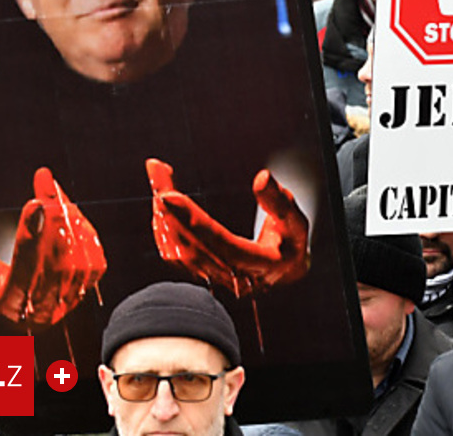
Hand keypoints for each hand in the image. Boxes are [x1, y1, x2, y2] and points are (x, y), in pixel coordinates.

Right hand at [0, 167, 106, 327]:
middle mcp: (46, 296)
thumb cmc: (5, 298)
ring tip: (57, 194)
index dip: (31, 229)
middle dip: (53, 211)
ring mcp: (70, 292)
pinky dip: (86, 230)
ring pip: (77, 249)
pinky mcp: (87, 285)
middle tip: (47, 184)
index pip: (26, 259)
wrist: (32, 326)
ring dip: (70, 216)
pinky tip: (74, 214)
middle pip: (56, 248)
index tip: (34, 203)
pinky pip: (93, 254)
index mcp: (16, 295)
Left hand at [147, 158, 309, 295]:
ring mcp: (213, 278)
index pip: (221, 244)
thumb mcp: (296, 221)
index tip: (169, 197)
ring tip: (159, 180)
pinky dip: (163, 228)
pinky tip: (161, 206)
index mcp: (260, 264)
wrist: (282, 271)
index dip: (193, 222)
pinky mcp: (199, 275)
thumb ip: (280, 201)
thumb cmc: (289, 243)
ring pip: (178, 249)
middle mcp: (233, 276)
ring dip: (163, 214)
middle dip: (169, 208)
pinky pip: (174, 255)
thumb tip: (262, 179)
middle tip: (157, 173)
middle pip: (191, 244)